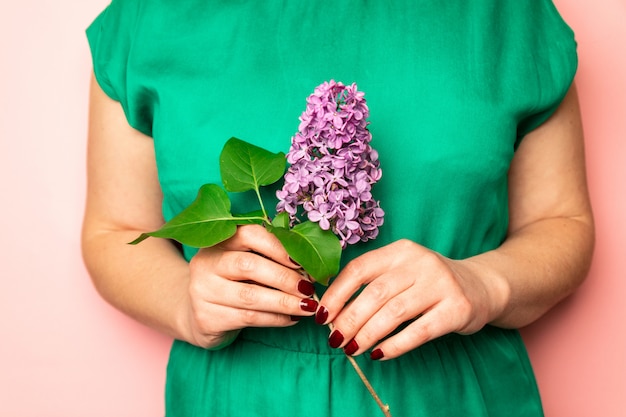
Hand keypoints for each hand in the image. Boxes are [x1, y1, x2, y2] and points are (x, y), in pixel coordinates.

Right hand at [182, 225, 317, 348]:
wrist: (196, 313)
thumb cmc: (231, 282)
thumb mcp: (244, 262)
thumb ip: (269, 257)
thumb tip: (310, 264)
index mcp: (219, 241)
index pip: (250, 235)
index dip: (278, 247)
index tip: (302, 261)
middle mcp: (206, 262)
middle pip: (249, 265)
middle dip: (285, 277)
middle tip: (309, 288)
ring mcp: (203, 291)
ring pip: (251, 296)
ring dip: (285, 302)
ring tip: (308, 306)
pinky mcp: (207, 318)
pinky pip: (248, 318)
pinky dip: (275, 318)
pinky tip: (292, 318)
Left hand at [316, 239, 505, 359]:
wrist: (481, 286)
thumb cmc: (429, 282)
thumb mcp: (403, 270)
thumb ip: (373, 283)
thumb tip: (332, 311)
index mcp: (400, 250)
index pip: (360, 269)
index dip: (337, 293)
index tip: (321, 315)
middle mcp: (421, 262)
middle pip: (375, 293)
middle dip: (349, 319)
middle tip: (335, 339)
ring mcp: (441, 284)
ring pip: (394, 312)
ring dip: (368, 334)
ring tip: (352, 349)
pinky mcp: (457, 308)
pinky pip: (419, 331)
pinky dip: (395, 345)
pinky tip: (379, 354)